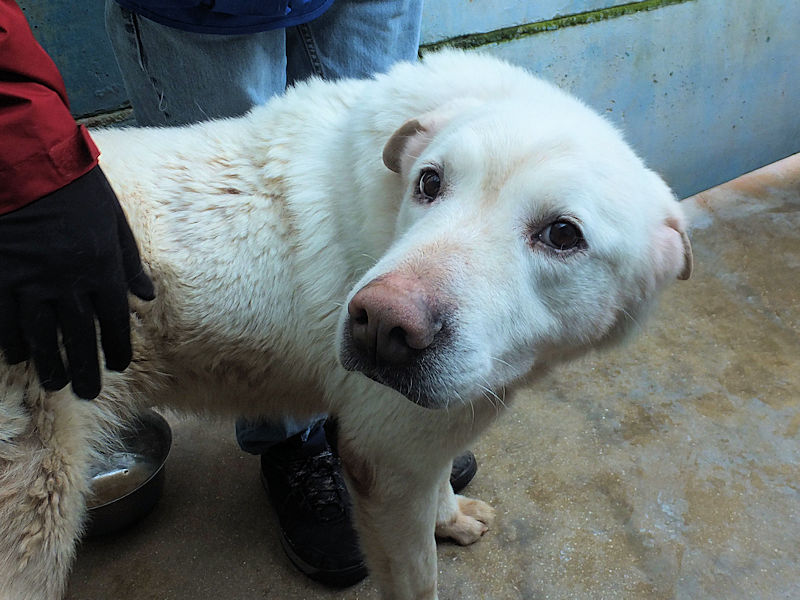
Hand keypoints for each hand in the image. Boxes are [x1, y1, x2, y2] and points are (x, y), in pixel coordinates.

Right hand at [0, 166, 154, 398]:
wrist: (27, 163)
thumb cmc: (77, 190)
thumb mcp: (115, 222)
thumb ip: (129, 262)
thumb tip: (146, 296)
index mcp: (100, 268)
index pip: (112, 320)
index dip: (116, 347)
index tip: (118, 366)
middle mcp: (67, 282)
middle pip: (78, 335)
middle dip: (85, 367)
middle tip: (88, 392)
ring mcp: (29, 282)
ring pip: (40, 334)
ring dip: (49, 362)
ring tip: (56, 383)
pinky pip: (4, 319)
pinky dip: (10, 341)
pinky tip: (17, 357)